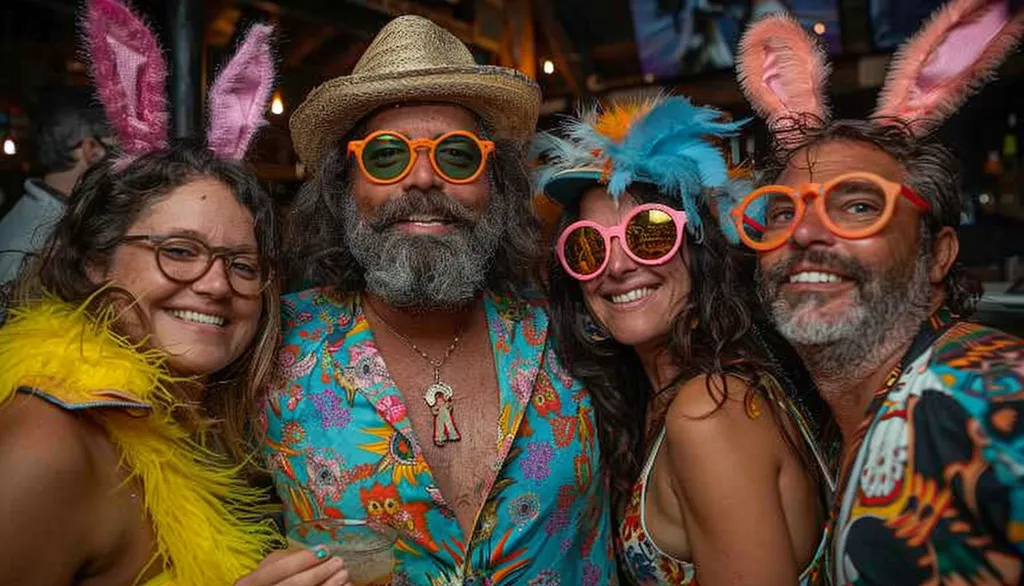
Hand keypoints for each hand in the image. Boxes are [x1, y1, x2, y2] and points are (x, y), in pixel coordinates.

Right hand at [234, 548, 350, 585]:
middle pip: (294, 585)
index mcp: (249, 582)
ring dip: (329, 585)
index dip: (302, 560)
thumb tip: (315, 551)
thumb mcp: (268, 568)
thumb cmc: (269, 582)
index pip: (276, 569)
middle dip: (319, 573)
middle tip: (338, 562)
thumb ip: (286, 559)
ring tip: (343, 574)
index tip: (324, 550)